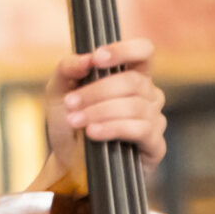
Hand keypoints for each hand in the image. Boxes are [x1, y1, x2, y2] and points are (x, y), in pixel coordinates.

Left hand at [37, 38, 166, 186]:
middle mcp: (148, 95)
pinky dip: (114, 128)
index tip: (97, 58)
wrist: (67, 163)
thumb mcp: (59, 92)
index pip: (143, 51)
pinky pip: (141, 130)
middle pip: (133, 81)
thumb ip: (68, 69)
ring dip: (100, 111)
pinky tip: (94, 133)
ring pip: (135, 105)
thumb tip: (86, 59)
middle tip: (71, 103)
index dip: (124, 50)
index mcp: (132, 75)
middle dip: (97, 91)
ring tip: (75, 120)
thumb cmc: (69, 124)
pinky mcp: (155, 146)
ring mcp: (154, 120)